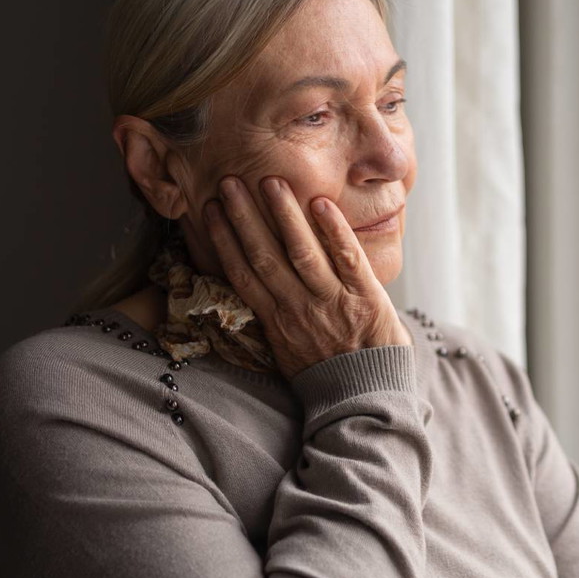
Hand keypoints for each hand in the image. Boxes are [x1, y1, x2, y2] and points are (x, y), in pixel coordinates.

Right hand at [203, 175, 411, 379]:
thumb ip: (273, 314)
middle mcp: (299, 308)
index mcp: (276, 320)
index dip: (223, 239)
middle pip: (265, 255)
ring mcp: (333, 301)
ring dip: (285, 215)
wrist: (368, 396)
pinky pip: (348, 258)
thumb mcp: (288, 348)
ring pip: (303, 251)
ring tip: (271, 182)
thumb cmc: (328, 370)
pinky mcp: (366, 297)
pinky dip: (335, 231)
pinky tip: (321, 203)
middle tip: (229, 181)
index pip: (242, 273)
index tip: (210, 209)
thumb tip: (254, 285)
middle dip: (245, 216)